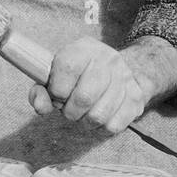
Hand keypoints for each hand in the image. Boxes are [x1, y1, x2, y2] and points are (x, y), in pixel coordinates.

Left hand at [28, 38, 150, 134]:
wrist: (119, 70)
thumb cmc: (79, 75)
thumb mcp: (57, 74)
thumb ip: (42, 90)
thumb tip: (41, 107)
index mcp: (84, 49)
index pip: (67, 68)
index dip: (57, 89)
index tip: (57, 95)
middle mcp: (108, 60)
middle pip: (84, 98)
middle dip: (70, 111)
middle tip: (69, 108)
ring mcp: (125, 79)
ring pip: (98, 116)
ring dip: (84, 121)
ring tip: (84, 112)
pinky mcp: (136, 99)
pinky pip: (113, 126)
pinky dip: (100, 127)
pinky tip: (99, 114)